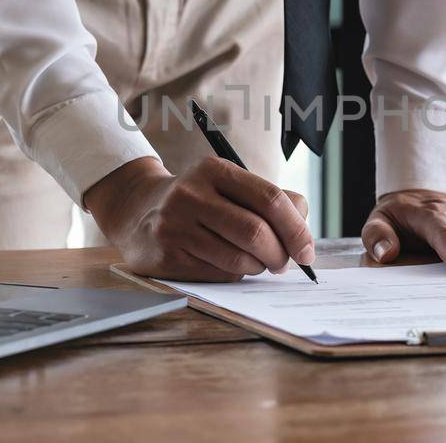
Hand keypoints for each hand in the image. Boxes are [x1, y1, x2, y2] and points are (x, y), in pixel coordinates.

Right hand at [84, 157, 313, 281]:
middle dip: (280, 254)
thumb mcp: (229, 187)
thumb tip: (303, 230)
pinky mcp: (167, 255)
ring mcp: (176, 225)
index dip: (296, 228)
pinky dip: (235, 276)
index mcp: (215, 170)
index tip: (307, 250)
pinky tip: (231, 266)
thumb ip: (271, 201)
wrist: (137, 212)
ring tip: (258, 263)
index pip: (270, 198)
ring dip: (258, 267)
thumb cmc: (200, 202)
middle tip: (285, 263)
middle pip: (256, 232)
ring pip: (239, 259)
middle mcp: (191, 194)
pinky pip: (218, 274)